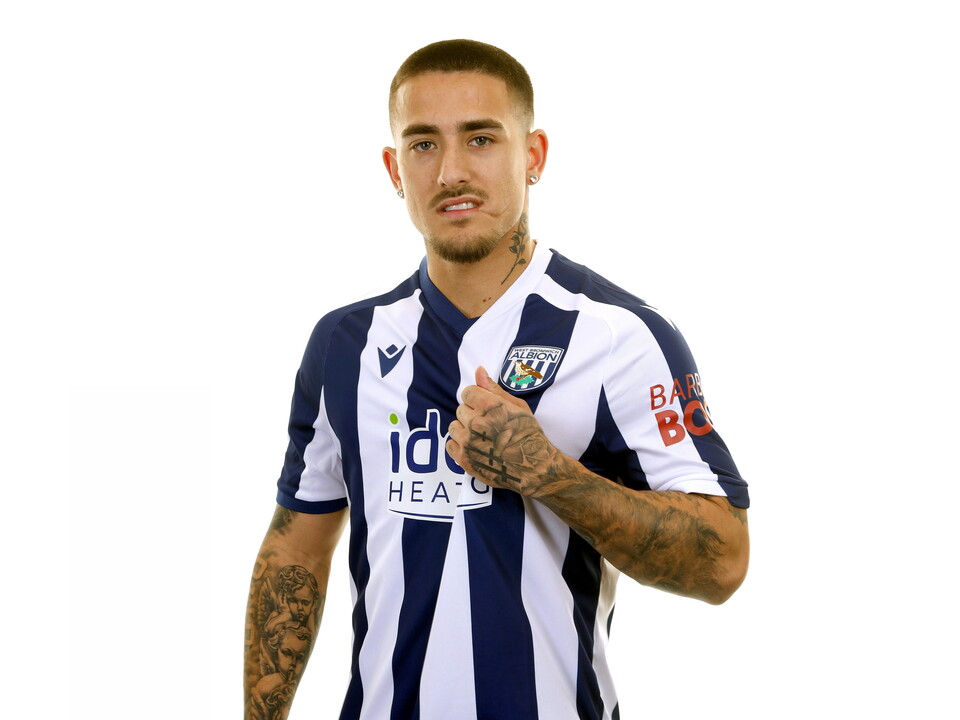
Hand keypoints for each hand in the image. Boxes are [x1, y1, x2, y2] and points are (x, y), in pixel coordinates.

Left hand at [446, 366, 559, 496]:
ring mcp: (468, 442)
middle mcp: (476, 423)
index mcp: (490, 407)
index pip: (468, 392)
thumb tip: (479, 370)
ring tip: (482, 436)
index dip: (477, 398)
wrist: (533, 468)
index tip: (486, 407)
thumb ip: (494, 388)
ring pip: (454, 426)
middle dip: (472, 414)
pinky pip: (450, 444)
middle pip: (461, 409)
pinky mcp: (463, 459)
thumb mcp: (517, 407)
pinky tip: (475, 447)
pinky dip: (459, 445)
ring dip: (464, 429)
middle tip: (489, 424)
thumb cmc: (528, 435)